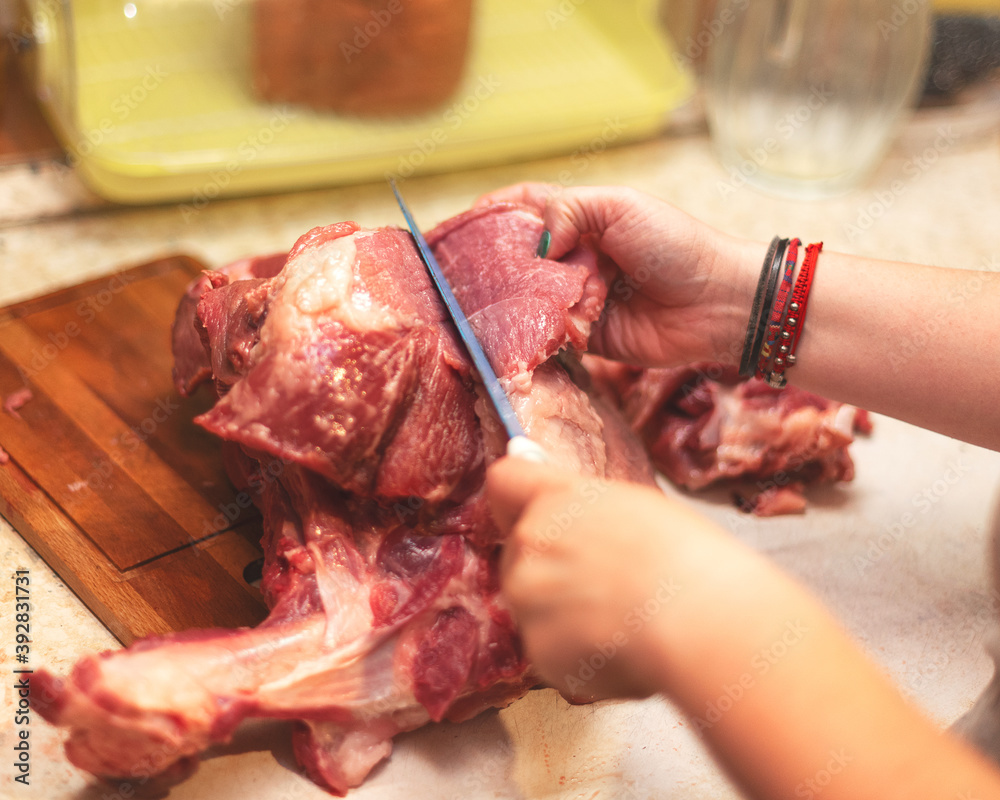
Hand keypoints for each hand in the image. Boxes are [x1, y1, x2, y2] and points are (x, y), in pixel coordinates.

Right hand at [476, 183, 761, 367]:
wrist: (718, 303)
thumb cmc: (676, 245)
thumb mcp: (620, 208)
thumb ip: (568, 211)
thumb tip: (535, 242)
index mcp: (580, 219)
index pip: (522, 210)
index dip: (489, 216)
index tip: (457, 228)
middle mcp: (574, 257)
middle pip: (518, 259)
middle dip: (498, 266)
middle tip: (471, 275)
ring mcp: (578, 297)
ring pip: (531, 299)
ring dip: (522, 302)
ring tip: (506, 303)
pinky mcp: (587, 336)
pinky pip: (552, 334)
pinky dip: (544, 332)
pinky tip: (536, 328)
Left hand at [487, 456, 712, 701]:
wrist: (702, 623)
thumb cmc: (685, 557)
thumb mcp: (632, 503)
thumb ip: (573, 493)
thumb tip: (526, 459)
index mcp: (555, 499)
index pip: (504, 482)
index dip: (520, 498)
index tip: (538, 512)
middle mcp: (529, 544)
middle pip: (519, 551)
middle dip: (551, 565)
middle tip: (609, 579)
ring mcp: (528, 601)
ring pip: (530, 602)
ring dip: (560, 611)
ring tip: (621, 617)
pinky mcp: (539, 651)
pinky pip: (548, 648)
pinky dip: (575, 652)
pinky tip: (619, 647)